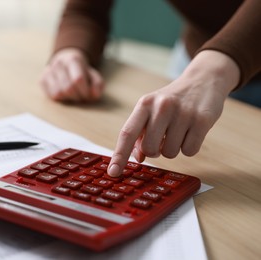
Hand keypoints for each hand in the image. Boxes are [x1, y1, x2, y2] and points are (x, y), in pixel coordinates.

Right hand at [40, 48, 103, 101]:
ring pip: (58, 93)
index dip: (85, 91)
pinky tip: (64, 93)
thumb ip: (98, 84)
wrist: (66, 62)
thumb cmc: (81, 72)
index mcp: (73, 59)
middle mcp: (58, 63)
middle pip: (68, 88)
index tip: (87, 94)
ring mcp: (48, 71)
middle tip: (81, 96)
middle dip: (77, 96)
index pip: (78, 80)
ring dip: (68, 98)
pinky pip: (51, 96)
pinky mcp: (42, 79)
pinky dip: (60, 98)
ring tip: (73, 94)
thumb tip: (94, 95)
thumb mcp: (93, 75)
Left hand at [107, 50, 239, 176]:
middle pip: (149, 149)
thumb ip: (140, 134)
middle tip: (162, 138)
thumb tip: (138, 158)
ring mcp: (183, 113)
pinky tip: (191, 131)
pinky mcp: (202, 120)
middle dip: (154, 151)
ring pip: (170, 153)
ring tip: (179, 130)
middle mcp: (162, 106)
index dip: (119, 155)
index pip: (127, 133)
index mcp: (144, 104)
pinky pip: (189, 151)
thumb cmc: (171, 102)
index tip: (113, 173)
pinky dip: (189, 147)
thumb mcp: (151, 110)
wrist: (203, 80)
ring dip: (173, 148)